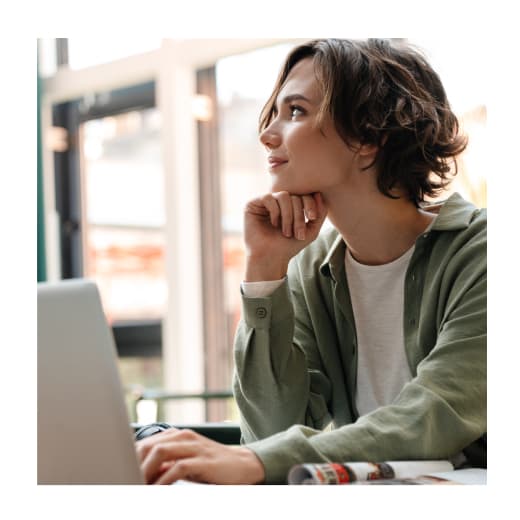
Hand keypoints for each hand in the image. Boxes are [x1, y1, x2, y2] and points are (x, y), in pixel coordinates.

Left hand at [135, 428, 264, 484]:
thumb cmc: (211, 466)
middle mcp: (184, 436)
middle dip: (133, 465)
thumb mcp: (184, 462)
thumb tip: (141, 473)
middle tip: (124, 482)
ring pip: (160, 452)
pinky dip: (164, 480)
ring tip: (137, 486)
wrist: (242, 465)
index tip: (119, 474)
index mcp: (177, 435)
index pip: (144, 442)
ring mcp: (194, 447)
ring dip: (145, 471)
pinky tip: (157, 490)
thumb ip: (165, 464)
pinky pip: (178, 468)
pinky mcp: (203, 460)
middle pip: (148, 445)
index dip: (129, 458)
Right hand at [244, 191, 326, 280]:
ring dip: (288, 216)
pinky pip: (269, 198)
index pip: (303, 194)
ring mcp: (265, 202)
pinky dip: (275, 212)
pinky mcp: (252, 204)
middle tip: (297, 233)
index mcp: (290, 205)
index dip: (310, 204)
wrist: (271, 258)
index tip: (312, 218)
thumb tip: (318, 194)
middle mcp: (277, 202)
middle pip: (294, 196)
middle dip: (299, 215)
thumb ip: (319, 213)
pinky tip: (273, 224)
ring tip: (286, 232)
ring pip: (283, 196)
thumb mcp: (311, 230)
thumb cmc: (289, 246)